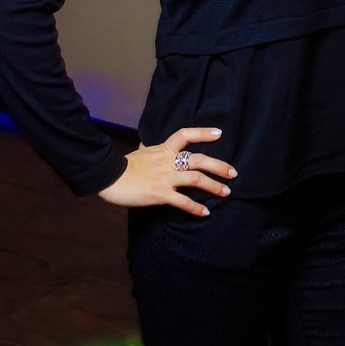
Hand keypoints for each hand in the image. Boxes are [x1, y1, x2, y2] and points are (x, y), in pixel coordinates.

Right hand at [98, 127, 236, 215]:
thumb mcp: (142, 152)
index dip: (203, 133)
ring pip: (196, 179)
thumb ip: (151, 150)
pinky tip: (205, 212)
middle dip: (219, 166)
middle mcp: (168, 161)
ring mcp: (165, 177)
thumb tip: (150, 145)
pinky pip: (183, 201)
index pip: (185, 135)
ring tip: (226, 192)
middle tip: (233, 173)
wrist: (110, 177)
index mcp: (163, 149)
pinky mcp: (160, 194)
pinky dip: (196, 207)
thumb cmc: (124, 165)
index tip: (219, 133)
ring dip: (214, 186)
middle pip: (199, 159)